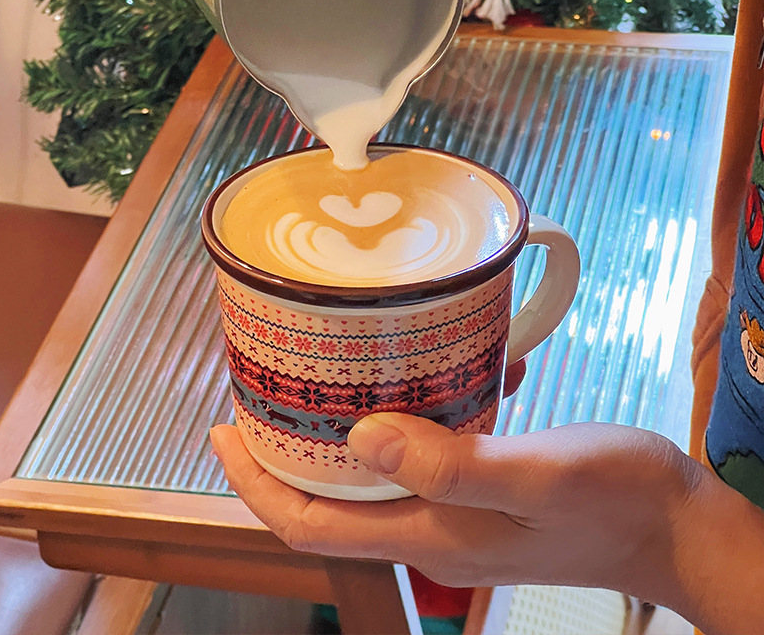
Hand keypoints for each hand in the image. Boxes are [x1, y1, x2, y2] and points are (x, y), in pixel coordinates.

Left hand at [211, 413, 763, 634]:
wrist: (673, 522)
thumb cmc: (615, 501)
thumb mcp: (536, 476)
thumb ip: (451, 464)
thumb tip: (361, 438)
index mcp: (429, 529)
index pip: (310, 523)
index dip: (256, 483)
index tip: (225, 430)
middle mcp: (430, 523)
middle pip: (327, 499)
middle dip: (282, 452)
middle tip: (262, 391)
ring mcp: (455, 505)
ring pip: (370, 473)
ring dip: (340, 431)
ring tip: (327, 374)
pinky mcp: (481, 483)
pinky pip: (425, 447)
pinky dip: (416, 413)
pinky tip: (445, 368)